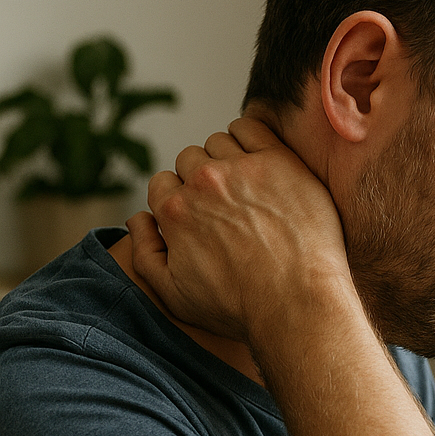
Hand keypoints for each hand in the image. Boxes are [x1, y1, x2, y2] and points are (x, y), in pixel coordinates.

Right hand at [125, 116, 350, 340]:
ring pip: (219, 143)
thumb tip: (136, 218)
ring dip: (228, 159)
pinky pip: (251, 127)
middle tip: (231, 209)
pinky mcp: (277, 161)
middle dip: (204, 181)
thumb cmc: (240, 307)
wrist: (298, 303)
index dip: (182, 201)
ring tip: (250, 190)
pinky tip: (262, 161)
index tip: (204, 218)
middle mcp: (201, 182)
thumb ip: (144, 253)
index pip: (163, 184)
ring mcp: (240, 168)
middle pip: (190, 161)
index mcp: (174, 210)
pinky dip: (250, 137)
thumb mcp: (173, 295)